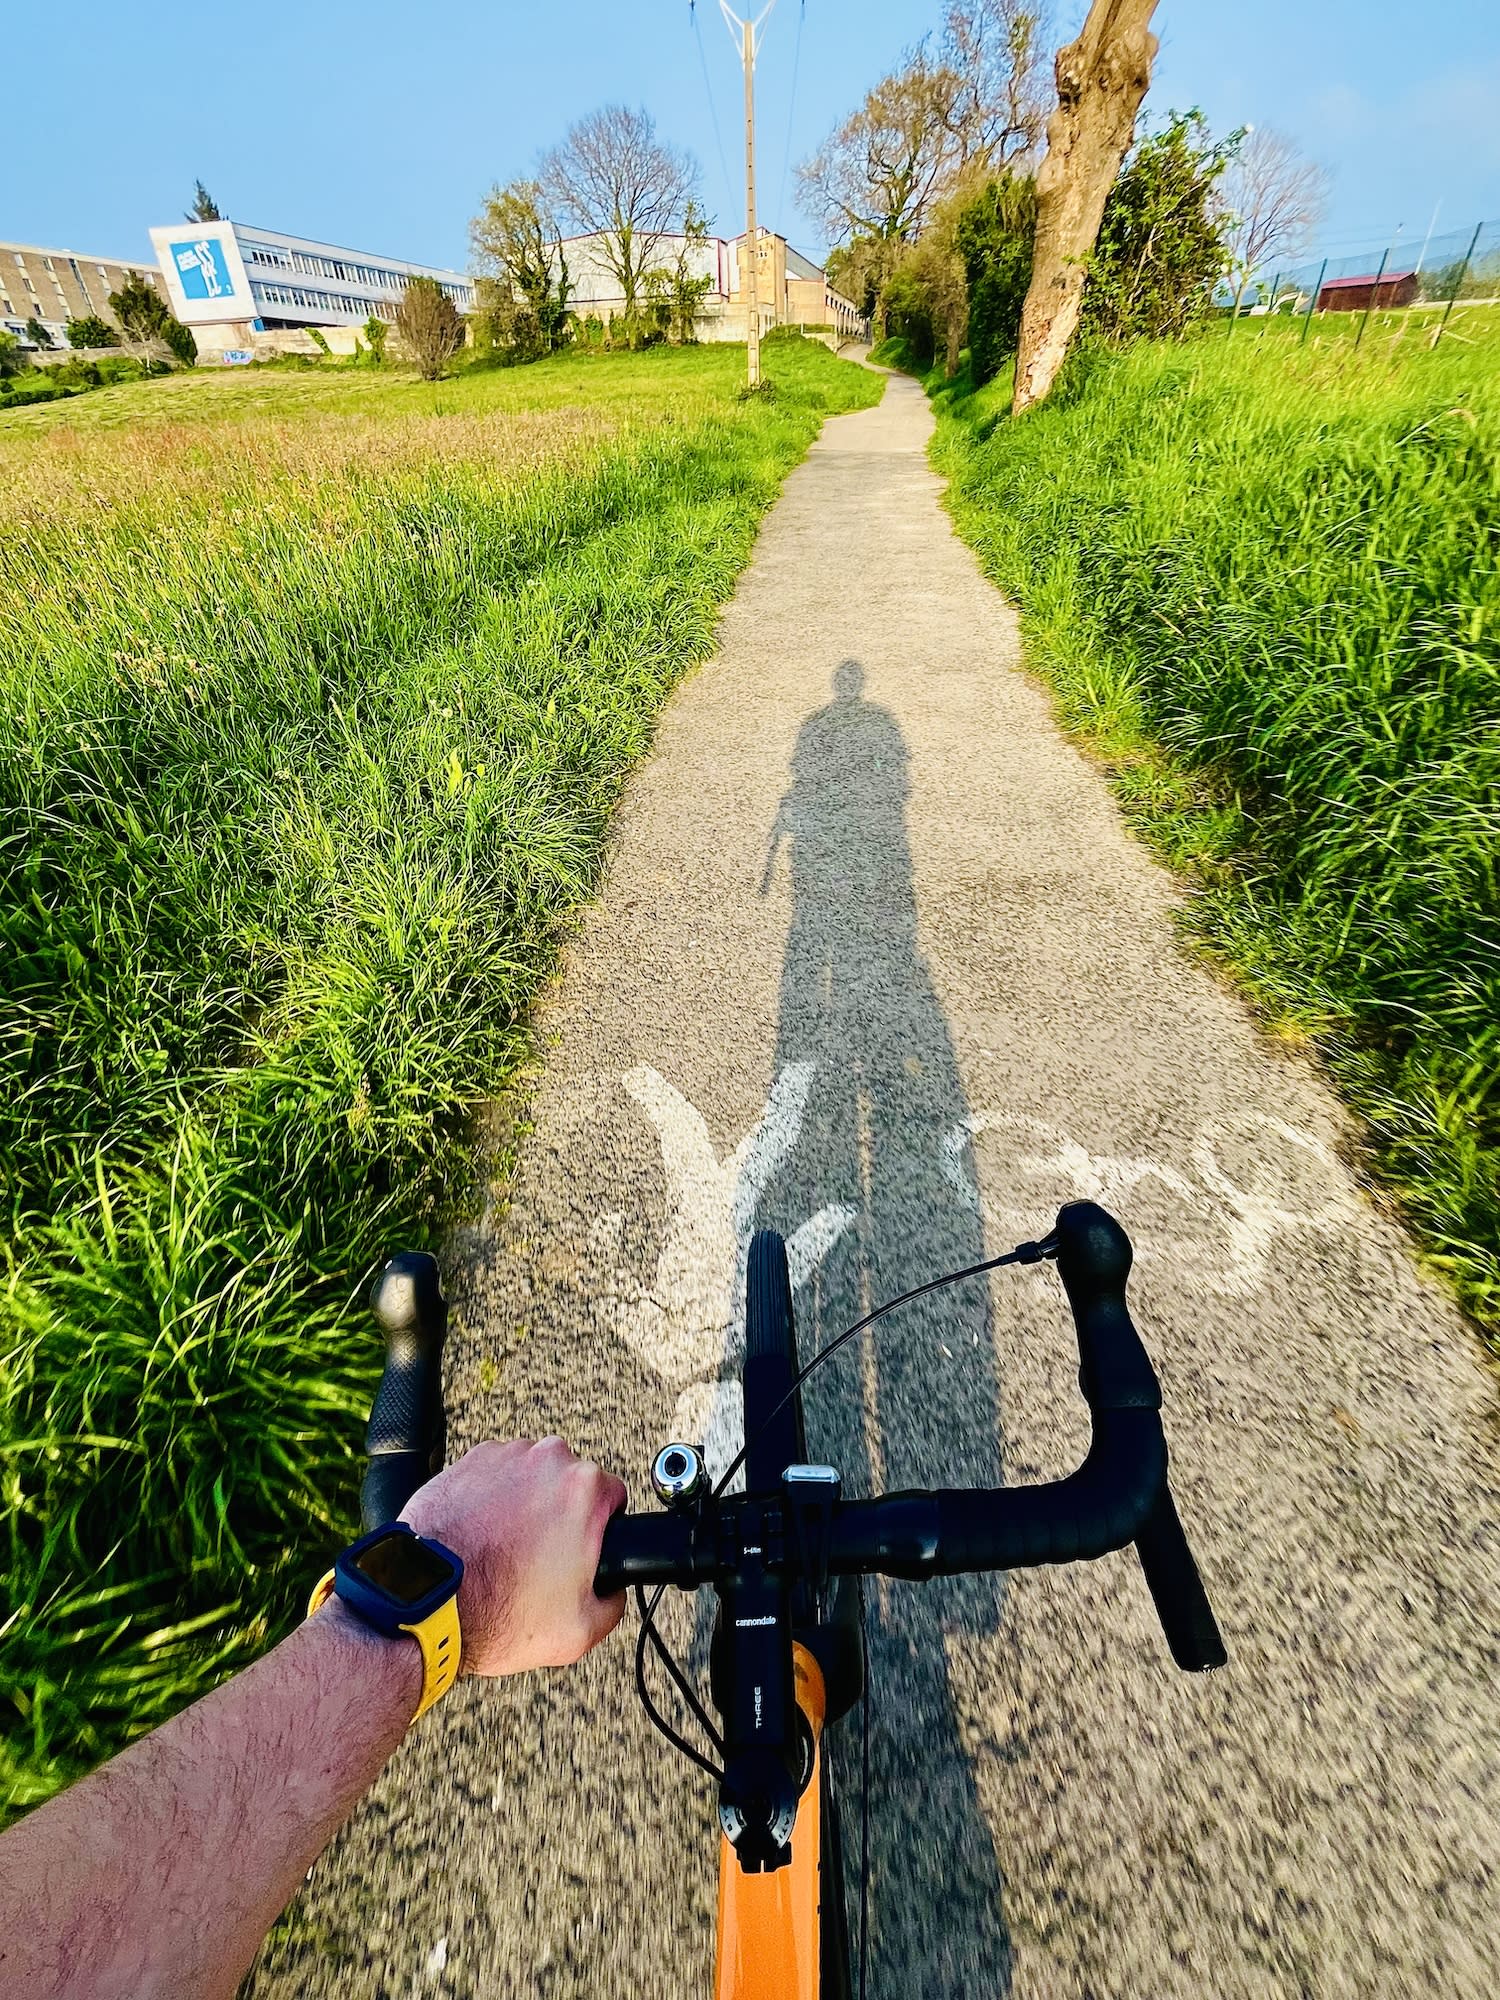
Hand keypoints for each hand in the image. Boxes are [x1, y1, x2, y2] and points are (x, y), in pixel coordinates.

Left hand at [400, 1438, 626, 1674]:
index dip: (600, 1530)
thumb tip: (613, 1588)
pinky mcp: (467, 1462)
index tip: (580, 1550)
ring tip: (504, 1549)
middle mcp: (547, 1460)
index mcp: (584, 1490)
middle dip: (560, 1516)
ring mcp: (504, 1457)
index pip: (613, 1497)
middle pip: (570, 1484)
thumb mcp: (581, 1630)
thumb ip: (614, 1602)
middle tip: (540, 1558)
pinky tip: (480, 1537)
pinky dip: (489, 1500)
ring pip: (530, 1478)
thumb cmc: (497, 1611)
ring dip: (524, 1505)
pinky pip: (493, 1477)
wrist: (428, 1604)